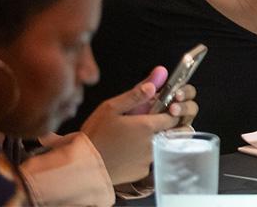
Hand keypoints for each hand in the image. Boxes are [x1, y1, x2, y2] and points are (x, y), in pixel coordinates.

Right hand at [80, 67, 198, 184]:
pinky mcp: (141, 172)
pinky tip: (129, 152)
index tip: (165, 109)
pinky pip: (149, 160)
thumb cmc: (95, 135)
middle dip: (169, 126)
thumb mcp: (111, 108)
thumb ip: (136, 95)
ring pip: (161, 146)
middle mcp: (152, 143)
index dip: (172, 111)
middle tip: (152, 123)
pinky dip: (144, 155)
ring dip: (156, 140)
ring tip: (134, 137)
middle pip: (172, 132)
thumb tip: (155, 83)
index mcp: (148, 126)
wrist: (82, 166)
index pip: (174, 116)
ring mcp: (148, 160)